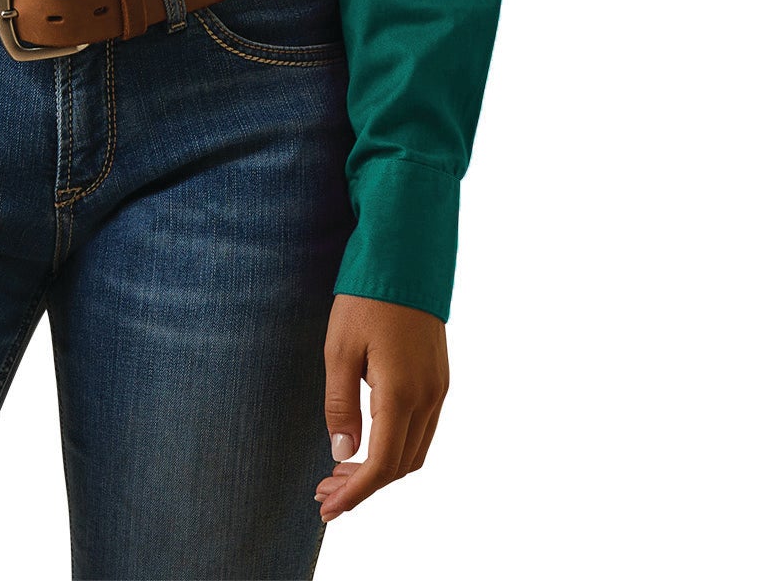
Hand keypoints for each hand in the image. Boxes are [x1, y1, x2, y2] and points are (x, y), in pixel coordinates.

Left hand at [316, 295, 447, 519]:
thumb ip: (340, 404)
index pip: (383, 464)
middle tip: (325, 490)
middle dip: (364, 486)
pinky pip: (421, 428)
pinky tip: (367, 441)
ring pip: (414, 450)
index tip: (328, 507)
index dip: (356, 493)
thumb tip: (342, 453)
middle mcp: (428, 397)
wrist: (405, 255)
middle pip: (401, 465)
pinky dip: (395, 447)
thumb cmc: (366, 297)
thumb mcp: (339, 348)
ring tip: (340, 471)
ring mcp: (438, 388)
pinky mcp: (438, 377)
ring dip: (380, 468)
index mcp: (402, 394)